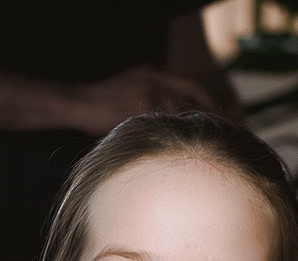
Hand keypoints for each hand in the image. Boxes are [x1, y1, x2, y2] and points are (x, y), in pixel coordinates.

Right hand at [63, 66, 216, 136]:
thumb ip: (151, 108)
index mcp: (153, 75)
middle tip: (220, 132)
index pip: (191, 86)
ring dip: (190, 129)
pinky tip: (178, 149)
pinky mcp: (140, 105)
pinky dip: (172, 135)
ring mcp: (148, 90)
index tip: (217, 118)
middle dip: (206, 115)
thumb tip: (172, 129)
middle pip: (191, 97)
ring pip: (179, 111)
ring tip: (202, 146)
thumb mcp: (130, 100)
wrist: (77, 104)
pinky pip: (163, 122)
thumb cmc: (100, 110)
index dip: (207, 102)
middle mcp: (155, 78)